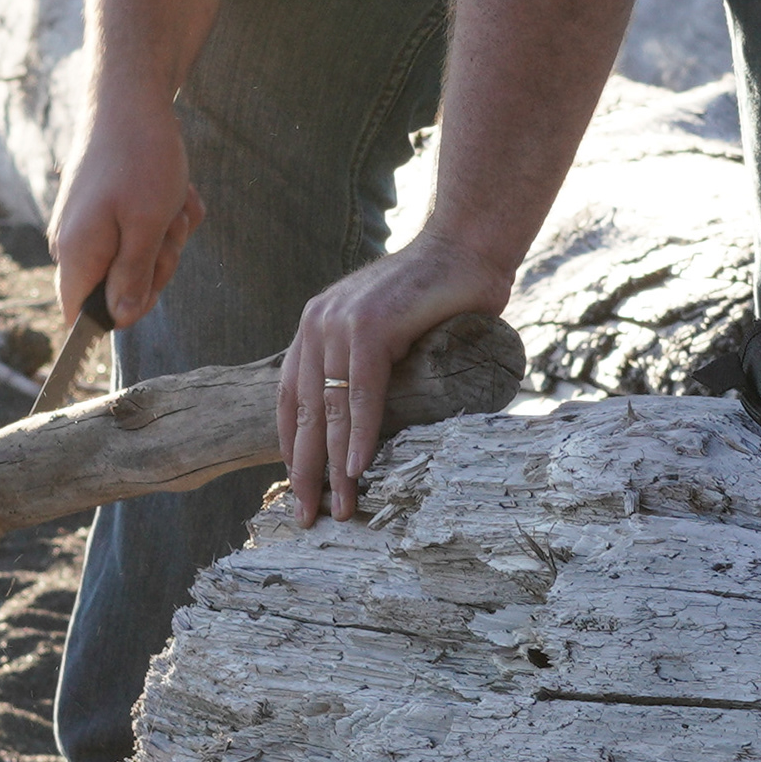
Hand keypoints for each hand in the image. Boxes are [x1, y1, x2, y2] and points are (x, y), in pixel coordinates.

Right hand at [48, 93, 203, 330]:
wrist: (131, 96)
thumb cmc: (140, 158)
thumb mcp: (146, 226)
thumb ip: (132, 277)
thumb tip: (120, 319)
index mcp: (76, 253)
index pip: (79, 317)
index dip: (117, 315)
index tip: (150, 287)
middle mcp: (74, 242)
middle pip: (119, 289)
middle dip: (157, 264)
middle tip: (167, 227)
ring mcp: (91, 223)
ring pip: (139, 257)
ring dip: (168, 233)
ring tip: (173, 198)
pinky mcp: (108, 206)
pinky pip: (144, 230)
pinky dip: (167, 213)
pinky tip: (176, 188)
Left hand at [279, 228, 516, 525]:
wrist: (469, 245)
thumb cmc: (440, 293)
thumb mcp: (389, 330)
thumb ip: (372, 362)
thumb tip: (376, 414)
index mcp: (316, 325)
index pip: (291, 397)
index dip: (293, 444)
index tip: (298, 484)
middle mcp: (318, 323)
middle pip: (303, 411)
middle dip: (304, 470)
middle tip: (305, 516)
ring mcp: (341, 323)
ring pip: (330, 410)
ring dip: (333, 467)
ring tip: (338, 509)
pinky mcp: (371, 327)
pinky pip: (361, 394)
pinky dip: (360, 435)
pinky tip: (358, 470)